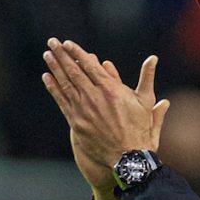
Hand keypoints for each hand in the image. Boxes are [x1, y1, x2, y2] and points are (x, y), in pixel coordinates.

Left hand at [42, 38, 169, 168]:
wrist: (128, 156)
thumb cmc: (140, 129)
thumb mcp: (146, 101)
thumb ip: (147, 77)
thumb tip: (153, 58)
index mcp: (111, 89)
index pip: (89, 65)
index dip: (77, 53)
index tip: (67, 43)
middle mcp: (94, 97)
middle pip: (74, 71)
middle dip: (61, 55)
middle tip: (52, 42)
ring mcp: (83, 110)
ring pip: (65, 84)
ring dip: (55, 68)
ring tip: (47, 55)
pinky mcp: (76, 123)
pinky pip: (62, 101)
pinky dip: (54, 88)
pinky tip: (47, 78)